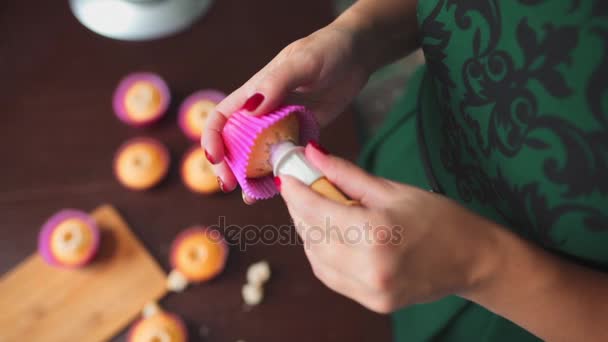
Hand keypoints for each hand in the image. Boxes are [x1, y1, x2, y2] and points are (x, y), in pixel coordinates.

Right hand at [202, 23, 371, 200]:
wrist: (356, 56)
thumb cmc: (327, 51)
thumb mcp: (302, 62)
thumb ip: (276, 83)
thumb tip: (251, 109)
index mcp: (255, 92)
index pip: (222, 117)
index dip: (213, 138)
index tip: (215, 158)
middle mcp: (263, 112)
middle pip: (235, 142)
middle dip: (228, 165)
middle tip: (230, 186)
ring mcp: (282, 125)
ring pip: (258, 155)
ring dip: (251, 176)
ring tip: (251, 196)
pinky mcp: (301, 134)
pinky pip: (286, 158)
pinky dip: (280, 174)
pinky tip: (280, 189)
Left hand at [278, 142, 502, 312]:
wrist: (473, 259)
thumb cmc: (439, 218)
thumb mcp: (392, 189)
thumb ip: (347, 175)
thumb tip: (313, 155)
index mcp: (376, 233)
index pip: (318, 211)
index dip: (296, 192)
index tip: (287, 177)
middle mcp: (369, 267)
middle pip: (312, 236)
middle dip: (301, 210)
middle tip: (302, 189)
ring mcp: (370, 290)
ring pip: (316, 259)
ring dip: (310, 233)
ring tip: (319, 211)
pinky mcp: (372, 302)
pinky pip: (330, 276)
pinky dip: (322, 254)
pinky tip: (330, 236)